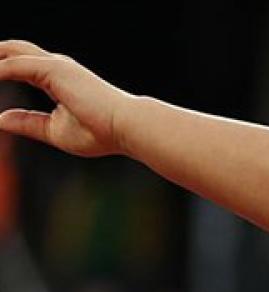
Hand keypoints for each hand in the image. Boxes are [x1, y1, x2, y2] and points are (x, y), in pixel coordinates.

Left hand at [0, 40, 133, 156]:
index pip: (16, 65)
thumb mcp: (54, 131)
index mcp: (56, 78)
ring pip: (7, 52)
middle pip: (8, 50)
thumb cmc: (100, 132)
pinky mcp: (52, 69)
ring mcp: (54, 65)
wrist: (125, 127)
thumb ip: (28, 122)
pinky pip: (11, 65)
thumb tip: (0, 119)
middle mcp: (54, 65)